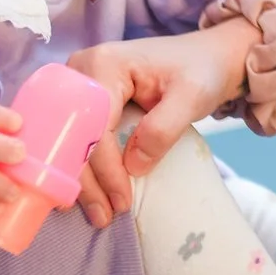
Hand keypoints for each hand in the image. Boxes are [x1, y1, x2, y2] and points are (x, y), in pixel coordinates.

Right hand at [67, 22, 255, 223]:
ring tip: (100, 213)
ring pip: (70, 141)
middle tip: (105, 217)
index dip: (106, 168)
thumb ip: (163, 128)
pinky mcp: (84, 101)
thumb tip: (132, 166)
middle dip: (86, 181)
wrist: (206, 58)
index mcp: (104, 64)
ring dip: (82, 180)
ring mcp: (79, 85)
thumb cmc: (201, 72)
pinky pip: (77, 138)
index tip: (121, 201)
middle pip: (73, 135)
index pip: (95, 125)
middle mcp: (81, 71)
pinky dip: (84, 167)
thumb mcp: (192, 96)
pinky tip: (93, 194)